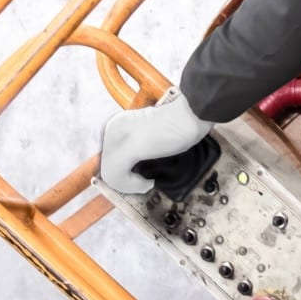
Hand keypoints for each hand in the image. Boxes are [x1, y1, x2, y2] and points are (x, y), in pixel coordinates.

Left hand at [98, 90, 213, 194]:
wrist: (192, 113)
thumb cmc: (180, 123)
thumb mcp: (152, 134)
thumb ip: (140, 148)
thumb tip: (135, 170)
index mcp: (118, 124)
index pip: (109, 157)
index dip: (124, 173)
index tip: (141, 177)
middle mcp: (113, 129)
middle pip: (107, 166)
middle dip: (125, 180)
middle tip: (145, 181)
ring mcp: (118, 138)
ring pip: (109, 173)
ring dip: (129, 185)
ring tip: (147, 183)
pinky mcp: (128, 148)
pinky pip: (117, 176)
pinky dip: (131, 186)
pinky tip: (147, 183)